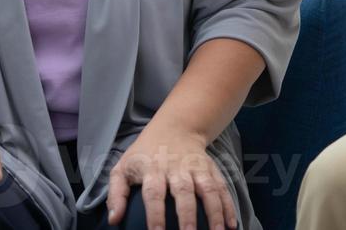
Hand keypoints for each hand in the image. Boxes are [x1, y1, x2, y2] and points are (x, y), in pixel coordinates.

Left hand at [107, 122, 234, 229]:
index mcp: (153, 169)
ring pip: (208, 189)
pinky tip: (231, 225)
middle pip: (184, 192)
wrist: (176, 127)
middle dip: (188, 215)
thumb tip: (113, 221)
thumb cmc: (145, 154)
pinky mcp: (211, 169)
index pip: (154, 193)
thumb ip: (115, 194)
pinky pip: (222, 188)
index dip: (155, 214)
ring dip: (214, 212)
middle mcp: (177, 168)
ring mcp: (197, 168)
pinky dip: (228, 206)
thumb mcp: (123, 168)